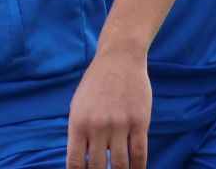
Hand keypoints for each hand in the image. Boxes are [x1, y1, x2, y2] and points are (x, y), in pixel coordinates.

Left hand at [67, 45, 149, 168]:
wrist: (119, 59)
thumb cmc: (96, 84)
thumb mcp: (78, 106)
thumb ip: (78, 132)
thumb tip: (80, 161)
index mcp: (78, 123)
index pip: (76, 162)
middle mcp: (97, 126)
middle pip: (98, 167)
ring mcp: (119, 125)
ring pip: (121, 165)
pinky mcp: (139, 122)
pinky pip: (140, 154)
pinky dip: (139, 168)